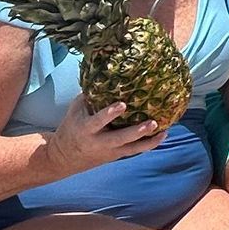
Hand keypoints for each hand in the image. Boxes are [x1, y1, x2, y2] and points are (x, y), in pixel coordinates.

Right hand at [40, 96, 163, 179]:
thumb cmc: (71, 127)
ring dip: (148, 141)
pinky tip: (162, 134)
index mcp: (86, 129)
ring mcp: (110, 151)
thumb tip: (106, 73)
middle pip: (120, 139)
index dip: (109, 113)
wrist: (65, 157)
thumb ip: (90, 95)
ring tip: (163, 130)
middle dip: (136, 132)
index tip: (122, 104)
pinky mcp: (117, 155)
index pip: (98, 121)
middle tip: (152, 122)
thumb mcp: (75, 110)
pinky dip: (149, 144)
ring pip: (131, 149)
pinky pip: (135, 151)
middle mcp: (99, 142)